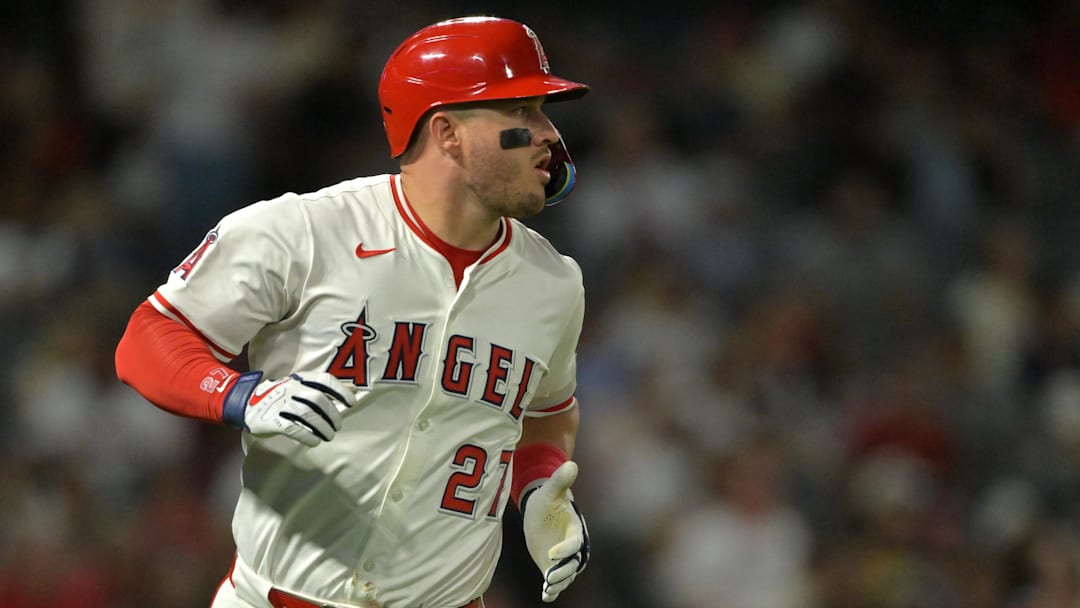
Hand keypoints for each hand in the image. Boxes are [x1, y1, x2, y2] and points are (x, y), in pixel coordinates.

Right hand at [222, 371, 353, 446]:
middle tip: (338, 426)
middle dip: (332, 414)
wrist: (246, 402)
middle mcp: (291, 388)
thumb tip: (354, 388)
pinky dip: (306, 436)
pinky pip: (291, 428)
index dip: (340, 391)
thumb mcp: (302, 386)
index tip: (351, 404)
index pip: (324, 379)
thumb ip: (326, 388)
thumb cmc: (282, 396)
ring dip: (322, 427)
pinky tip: (314, 442)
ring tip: (328, 436)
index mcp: (301, 378)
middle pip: (318, 398)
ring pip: (306, 413)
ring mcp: (280, 403)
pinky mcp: (271, 420)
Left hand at [521, 460, 590, 601]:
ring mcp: (563, 558)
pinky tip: (546, 596)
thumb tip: (571, 463)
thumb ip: (560, 481)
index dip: (565, 550)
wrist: (540, 510)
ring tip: (547, 588)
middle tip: (549, 578)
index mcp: (575, 529)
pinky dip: (553, 590)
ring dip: (558, 583)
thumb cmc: (547, 499)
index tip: (551, 554)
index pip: (575, 543)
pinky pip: (556, 580)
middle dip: (564, 572)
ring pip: (566, 574)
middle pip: (574, 564)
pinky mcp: (552, 565)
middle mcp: (572, 546)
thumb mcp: (550, 491)